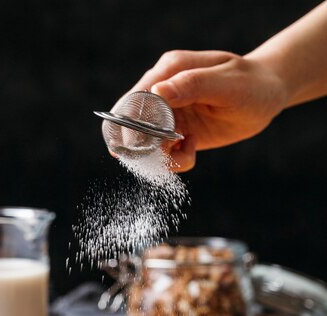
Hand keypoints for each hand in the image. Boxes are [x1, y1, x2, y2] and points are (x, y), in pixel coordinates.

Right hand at [128, 50, 286, 170]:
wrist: (265, 97)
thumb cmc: (251, 84)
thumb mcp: (228, 84)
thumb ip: (193, 85)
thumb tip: (157, 91)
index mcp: (169, 70)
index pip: (136, 99)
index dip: (135, 126)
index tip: (153, 143)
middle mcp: (162, 92)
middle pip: (132, 125)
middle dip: (147, 146)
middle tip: (174, 148)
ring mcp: (166, 114)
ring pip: (145, 145)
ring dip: (163, 157)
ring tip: (189, 149)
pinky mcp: (174, 133)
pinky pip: (162, 155)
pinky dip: (174, 161)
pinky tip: (191, 148)